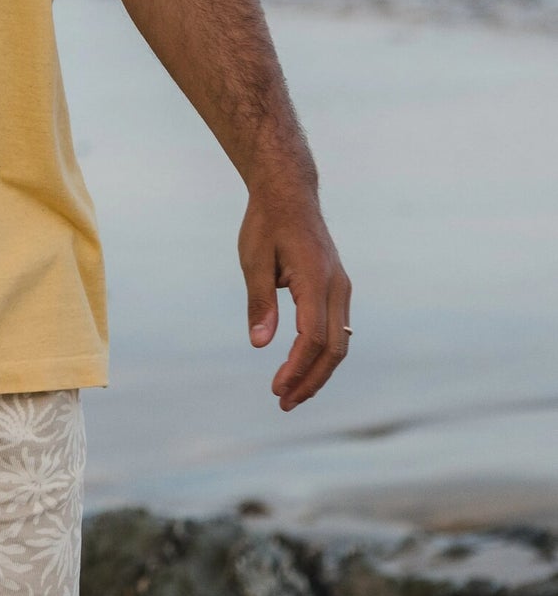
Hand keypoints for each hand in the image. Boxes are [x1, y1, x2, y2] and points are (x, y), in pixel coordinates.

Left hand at [239, 189, 351, 409]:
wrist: (289, 192)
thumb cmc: (266, 223)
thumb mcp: (253, 258)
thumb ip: (260, 301)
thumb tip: (260, 344)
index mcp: (315, 279)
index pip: (311, 337)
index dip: (296, 368)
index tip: (276, 388)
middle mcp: (337, 286)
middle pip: (332, 349)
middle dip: (310, 381)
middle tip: (284, 403)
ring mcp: (342, 288)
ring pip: (339, 343)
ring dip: (318, 372)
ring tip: (292, 394)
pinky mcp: (338, 288)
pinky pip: (336, 330)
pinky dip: (322, 354)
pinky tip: (302, 366)